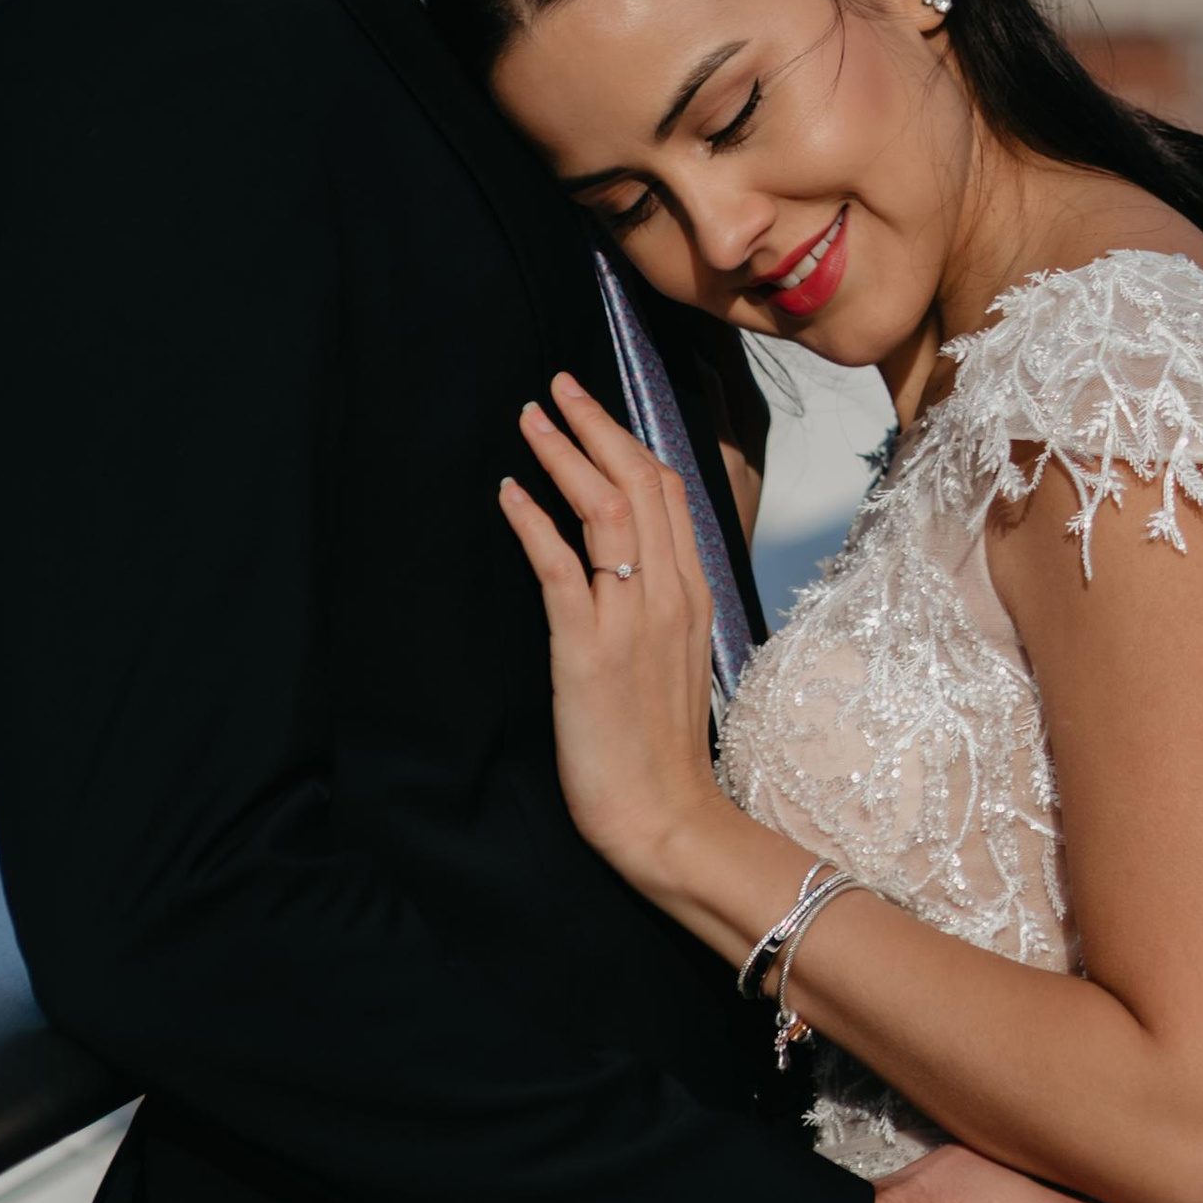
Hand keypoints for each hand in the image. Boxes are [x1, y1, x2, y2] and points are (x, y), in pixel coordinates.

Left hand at [501, 373, 728, 892]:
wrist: (664, 815)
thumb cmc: (661, 746)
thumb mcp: (678, 658)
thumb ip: (660, 603)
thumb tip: (631, 563)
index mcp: (694, 591)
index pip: (670, 489)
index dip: (630, 438)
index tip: (595, 407)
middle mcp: (670, 593)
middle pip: (640, 481)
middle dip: (595, 425)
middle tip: (556, 387)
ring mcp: (632, 619)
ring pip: (606, 509)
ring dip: (564, 456)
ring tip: (529, 421)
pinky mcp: (589, 650)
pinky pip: (562, 568)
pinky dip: (533, 523)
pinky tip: (509, 493)